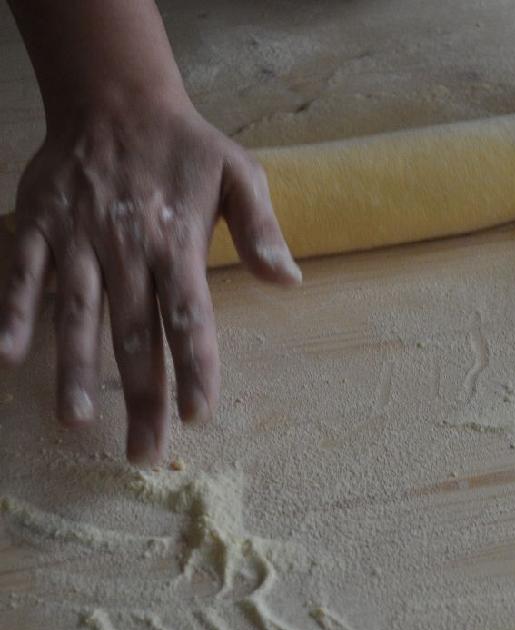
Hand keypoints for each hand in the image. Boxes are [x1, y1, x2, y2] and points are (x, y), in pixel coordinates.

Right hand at [0, 94, 300, 463]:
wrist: (117, 97)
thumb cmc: (186, 146)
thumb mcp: (241, 175)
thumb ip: (262, 230)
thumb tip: (290, 281)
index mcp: (178, 245)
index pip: (189, 319)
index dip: (195, 370)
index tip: (197, 416)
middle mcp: (128, 250)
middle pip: (136, 336)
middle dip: (142, 397)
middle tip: (143, 451)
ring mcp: (80, 239)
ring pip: (78, 314)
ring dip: (74, 369)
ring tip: (76, 421)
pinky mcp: (40, 226)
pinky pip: (25, 275)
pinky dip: (15, 312)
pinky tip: (8, 356)